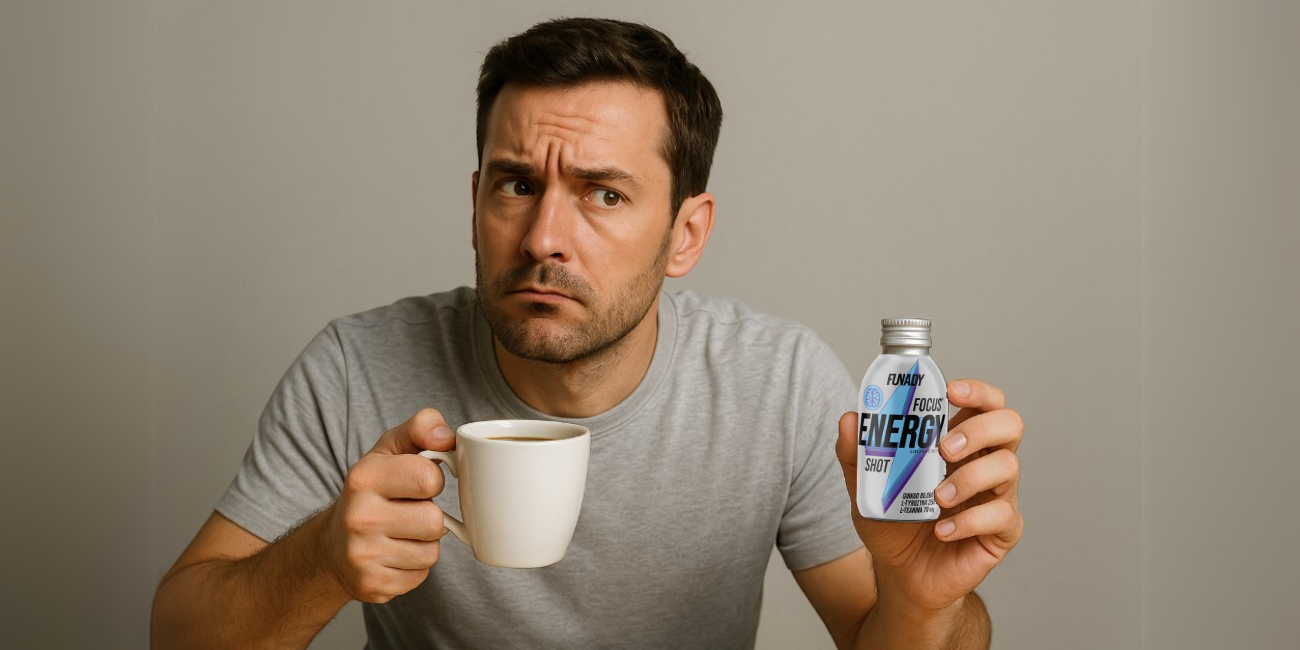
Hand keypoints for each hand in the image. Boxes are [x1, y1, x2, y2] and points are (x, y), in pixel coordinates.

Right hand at [323, 408, 454, 602]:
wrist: (332, 547)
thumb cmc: (372, 492)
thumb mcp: (390, 450)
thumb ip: (422, 428)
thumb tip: (448, 436)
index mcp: (364, 478)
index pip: (428, 478)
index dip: (433, 481)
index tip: (418, 483)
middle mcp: (359, 517)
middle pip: (434, 521)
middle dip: (429, 516)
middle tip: (407, 512)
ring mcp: (363, 555)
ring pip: (431, 551)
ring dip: (423, 543)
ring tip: (400, 534)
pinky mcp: (372, 585)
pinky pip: (421, 575)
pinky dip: (413, 566)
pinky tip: (393, 555)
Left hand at [836, 379, 1023, 610]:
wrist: (902, 574)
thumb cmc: (893, 522)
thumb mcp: (867, 486)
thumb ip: (858, 454)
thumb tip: (850, 419)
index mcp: (959, 441)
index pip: (985, 403)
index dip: (977, 391)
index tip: (951, 391)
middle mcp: (985, 462)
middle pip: (1010, 424)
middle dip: (979, 429)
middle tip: (944, 448)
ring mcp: (999, 495)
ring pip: (1009, 467)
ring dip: (969, 478)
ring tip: (937, 497)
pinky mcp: (1003, 530)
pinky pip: (1001, 515)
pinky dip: (968, 521)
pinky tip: (942, 530)